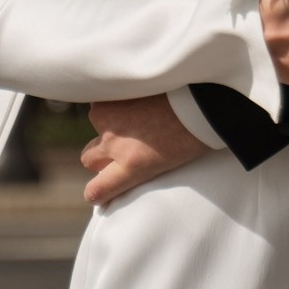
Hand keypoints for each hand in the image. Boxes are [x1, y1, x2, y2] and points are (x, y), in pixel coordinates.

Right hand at [81, 94, 203, 208]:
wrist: (200, 96)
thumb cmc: (193, 132)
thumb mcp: (166, 164)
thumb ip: (138, 169)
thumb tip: (126, 171)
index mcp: (132, 165)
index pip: (97, 190)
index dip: (96, 193)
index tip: (98, 192)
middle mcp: (115, 143)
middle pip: (88, 158)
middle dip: (100, 156)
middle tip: (120, 147)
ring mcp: (109, 117)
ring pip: (97, 124)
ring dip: (109, 122)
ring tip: (134, 114)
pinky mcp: (110, 95)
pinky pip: (103, 100)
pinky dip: (115, 100)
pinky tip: (135, 97)